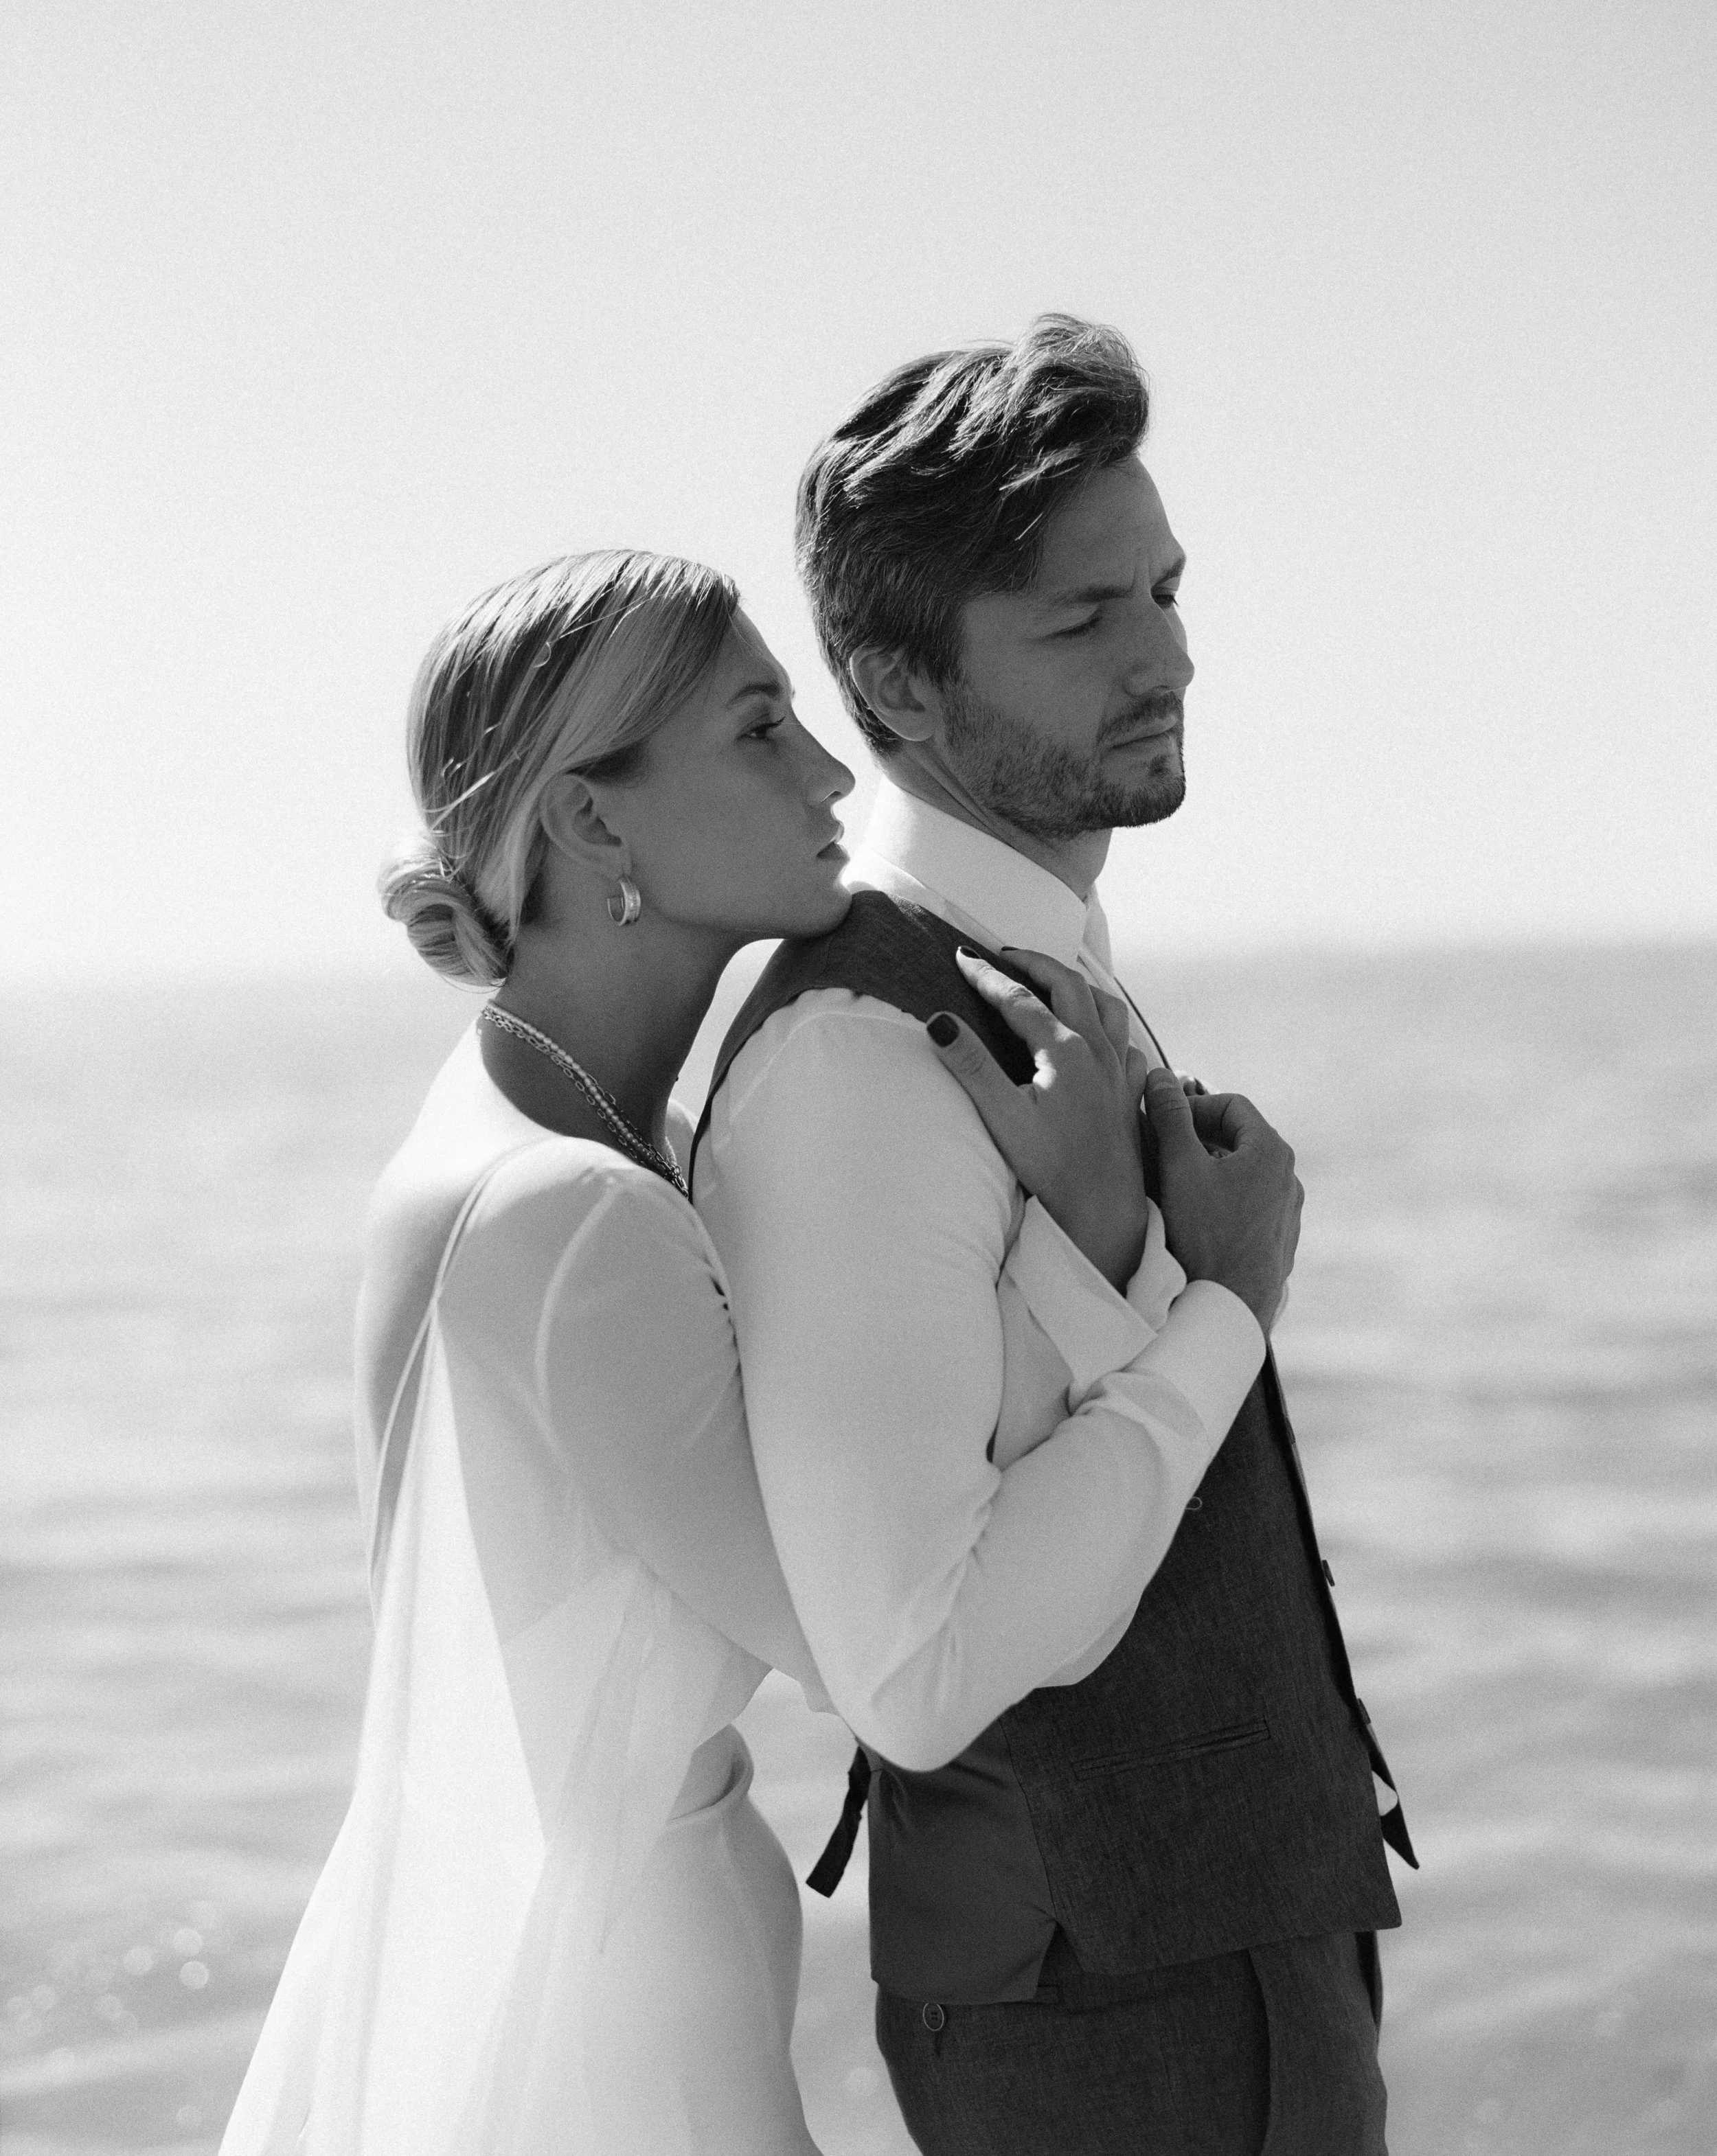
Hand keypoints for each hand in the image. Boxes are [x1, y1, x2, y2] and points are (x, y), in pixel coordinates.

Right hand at [926, 945, 1152, 1289]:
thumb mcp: (1002, 1117)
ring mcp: (1120, 1071)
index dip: (987, 975)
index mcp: (1066, 1050)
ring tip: (1053, 980)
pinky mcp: (1130, 1094)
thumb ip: (971, 1065)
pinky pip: (1126, 1041)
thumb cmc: (1053, 1170)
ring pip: (1106, 1005)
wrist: (1104, 1213)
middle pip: (1069, 985)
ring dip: (1077, 985)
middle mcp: (1099, 1051)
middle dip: (1034, 964)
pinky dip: (1108, 1023)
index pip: (1019, 998)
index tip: (962, 956)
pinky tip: (1100, 1035)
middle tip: (1003, 956)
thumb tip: (939, 1022)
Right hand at [1139, 1070, 1302, 1329]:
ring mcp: (1286, 1212)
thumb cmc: (1205, 1233)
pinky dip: (1223, 1199)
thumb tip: (1158, 1077)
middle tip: (1164, 1149)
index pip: (1232, 1106)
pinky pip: (1250, 1205)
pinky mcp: (1278, 1241)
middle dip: (1199, 1138)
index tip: (1164, 1121)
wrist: (1229, 1305)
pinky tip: (1196, 1218)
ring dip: (1210, 1169)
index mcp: (1271, 1151)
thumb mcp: (1179, 1166)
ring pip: (1245, 1174)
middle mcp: (1288, 1178)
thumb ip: (1170, 1116)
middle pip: (1240, 1139)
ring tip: (1176, 1184)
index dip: (1193, 1106)